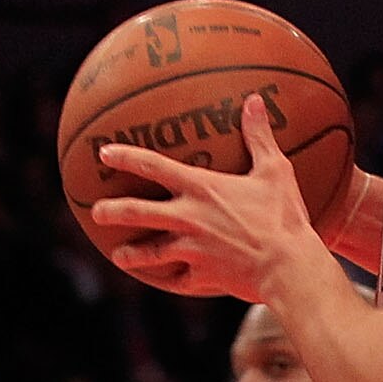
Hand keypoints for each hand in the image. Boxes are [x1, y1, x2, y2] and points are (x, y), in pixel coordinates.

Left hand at [90, 95, 321, 300]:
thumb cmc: (283, 216)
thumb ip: (259, 136)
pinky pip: (179, 280)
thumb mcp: (275, 170)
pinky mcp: (200, 277)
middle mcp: (187, 218)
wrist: (287, 267)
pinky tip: (164, 281)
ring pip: (150, 253)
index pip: (153, 166)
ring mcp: (190, 250)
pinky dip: (171, 279)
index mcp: (199, 188)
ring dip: (131, 254)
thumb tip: (255, 100)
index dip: (125, 157)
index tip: (103, 153)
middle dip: (112, 211)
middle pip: (136, 213)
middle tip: (96, 211)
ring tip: (118, 255)